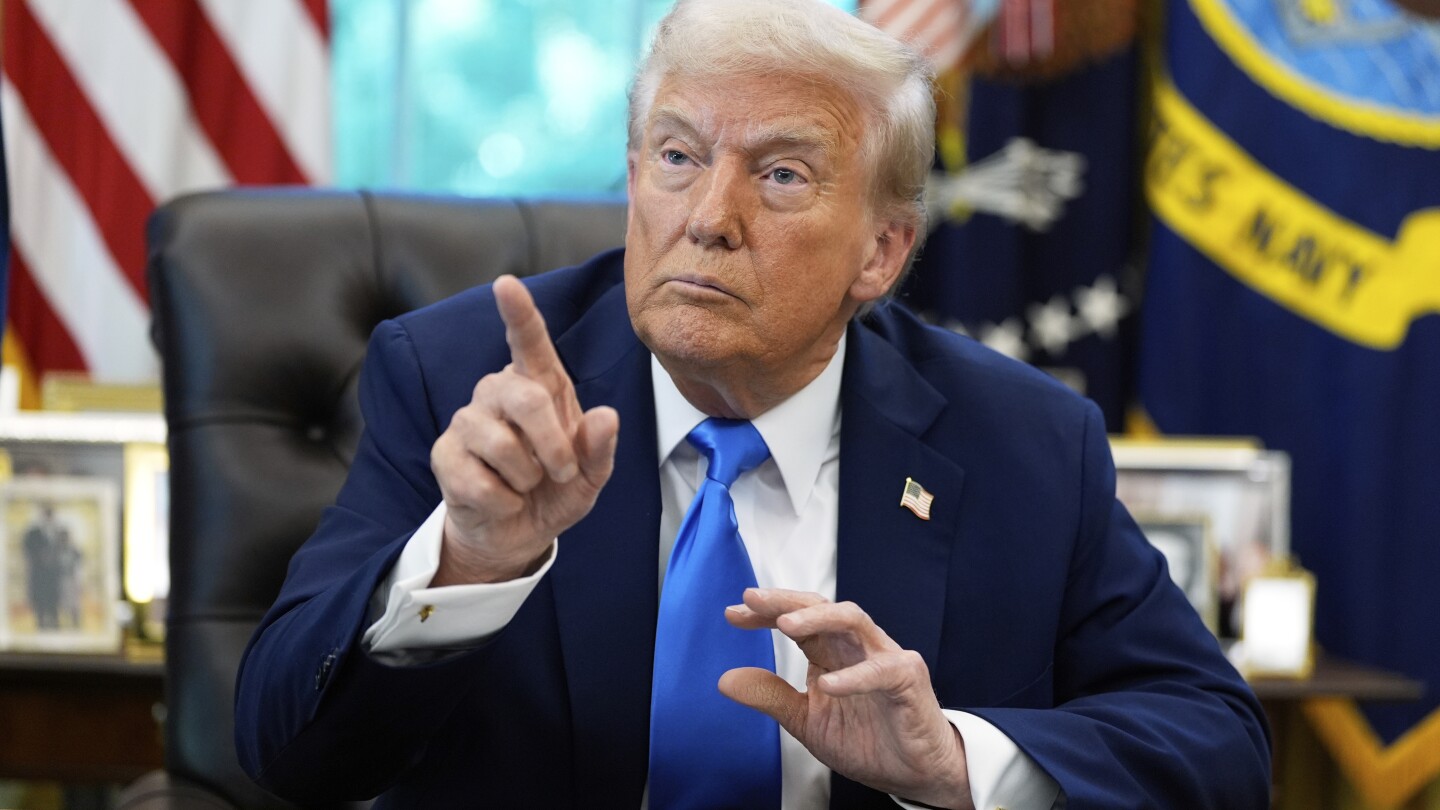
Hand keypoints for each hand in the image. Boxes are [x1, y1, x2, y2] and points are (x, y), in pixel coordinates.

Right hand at [429, 275, 618, 583]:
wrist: (516, 533)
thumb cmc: (555, 491)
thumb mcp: (591, 476)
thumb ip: (600, 448)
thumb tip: (606, 417)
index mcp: (539, 386)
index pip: (529, 342)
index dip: (519, 313)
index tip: (506, 284)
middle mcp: (498, 392)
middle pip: (525, 396)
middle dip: (553, 445)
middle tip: (562, 473)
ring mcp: (467, 421)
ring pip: (501, 444)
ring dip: (527, 478)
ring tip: (526, 485)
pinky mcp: (443, 454)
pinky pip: (480, 481)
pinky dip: (503, 501)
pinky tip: (501, 499)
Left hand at [720, 589, 974, 809]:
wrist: (913, 773)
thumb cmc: (867, 740)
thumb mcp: (806, 720)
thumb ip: (771, 696)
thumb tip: (725, 679)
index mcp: (832, 652)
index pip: (797, 619)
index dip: (766, 612)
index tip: (733, 613)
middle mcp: (857, 646)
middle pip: (822, 608)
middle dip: (787, 601)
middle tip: (753, 599)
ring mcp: (885, 658)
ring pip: (854, 620)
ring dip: (819, 619)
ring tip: (785, 626)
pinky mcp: (909, 679)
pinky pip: (882, 669)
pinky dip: (854, 676)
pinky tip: (828, 684)